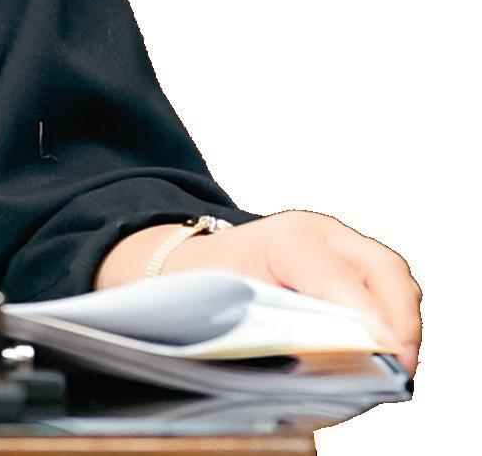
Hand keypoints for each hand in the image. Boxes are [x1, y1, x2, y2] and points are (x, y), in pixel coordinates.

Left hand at [112, 209, 421, 374]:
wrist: (200, 263)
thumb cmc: (211, 286)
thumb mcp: (229, 306)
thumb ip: (277, 333)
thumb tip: (328, 371)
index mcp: (284, 240)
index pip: (337, 276)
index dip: (366, 314)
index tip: (388, 349)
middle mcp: (320, 233)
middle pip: (384, 270)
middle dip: (402, 321)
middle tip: (403, 367)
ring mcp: (340, 244)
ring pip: (393, 278)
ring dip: (402, 322)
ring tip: (398, 366)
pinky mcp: (351, 262)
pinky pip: (386, 287)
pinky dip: (394, 320)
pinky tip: (386, 351)